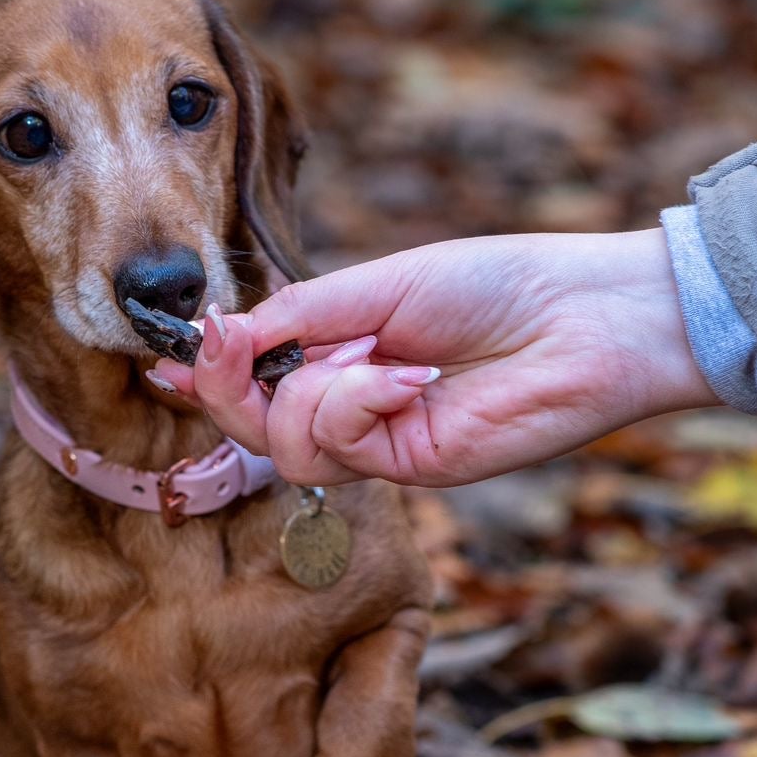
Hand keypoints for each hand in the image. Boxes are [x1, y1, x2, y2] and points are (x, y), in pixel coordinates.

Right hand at [150, 229, 716, 487]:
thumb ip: (301, 315)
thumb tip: (220, 333)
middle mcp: (353, 402)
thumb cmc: (499, 286)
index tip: (171, 350)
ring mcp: (380, 441)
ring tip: (381, 359)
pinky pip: (340, 449)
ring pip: (285, 444)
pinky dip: (357, 405)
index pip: (252, 377)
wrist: (585, 321)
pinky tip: (410, 378)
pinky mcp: (411, 471)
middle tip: (230, 347)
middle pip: (251, 424)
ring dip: (314, 394)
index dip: (207, 371)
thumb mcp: (381, 285)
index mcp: (342, 351)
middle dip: (229, 388)